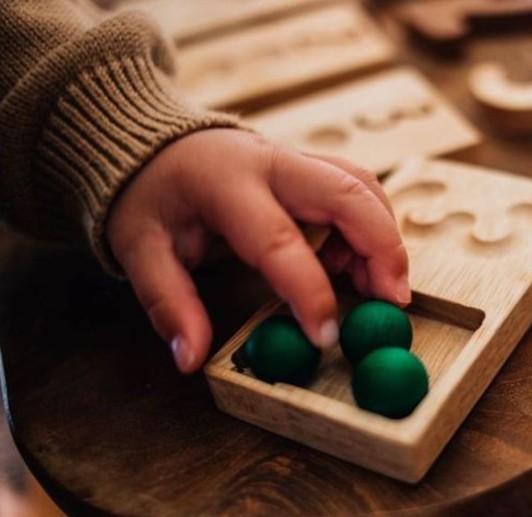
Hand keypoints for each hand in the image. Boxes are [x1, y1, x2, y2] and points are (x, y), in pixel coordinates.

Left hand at [107, 129, 409, 372]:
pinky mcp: (312, 166)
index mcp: (227, 184)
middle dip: (382, 249)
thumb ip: (168, 303)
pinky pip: (358, 189)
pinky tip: (351, 265)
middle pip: (348, 193)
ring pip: (363, 186)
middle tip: (391, 304)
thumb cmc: (151, 195)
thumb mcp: (140, 248)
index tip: (326, 336)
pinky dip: (371, 228)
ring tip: (372, 289)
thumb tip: (191, 358)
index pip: (279, 239)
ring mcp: (298, 158)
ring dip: (382, 238)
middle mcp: (272, 162)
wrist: (158, 143)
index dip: (310, 291)